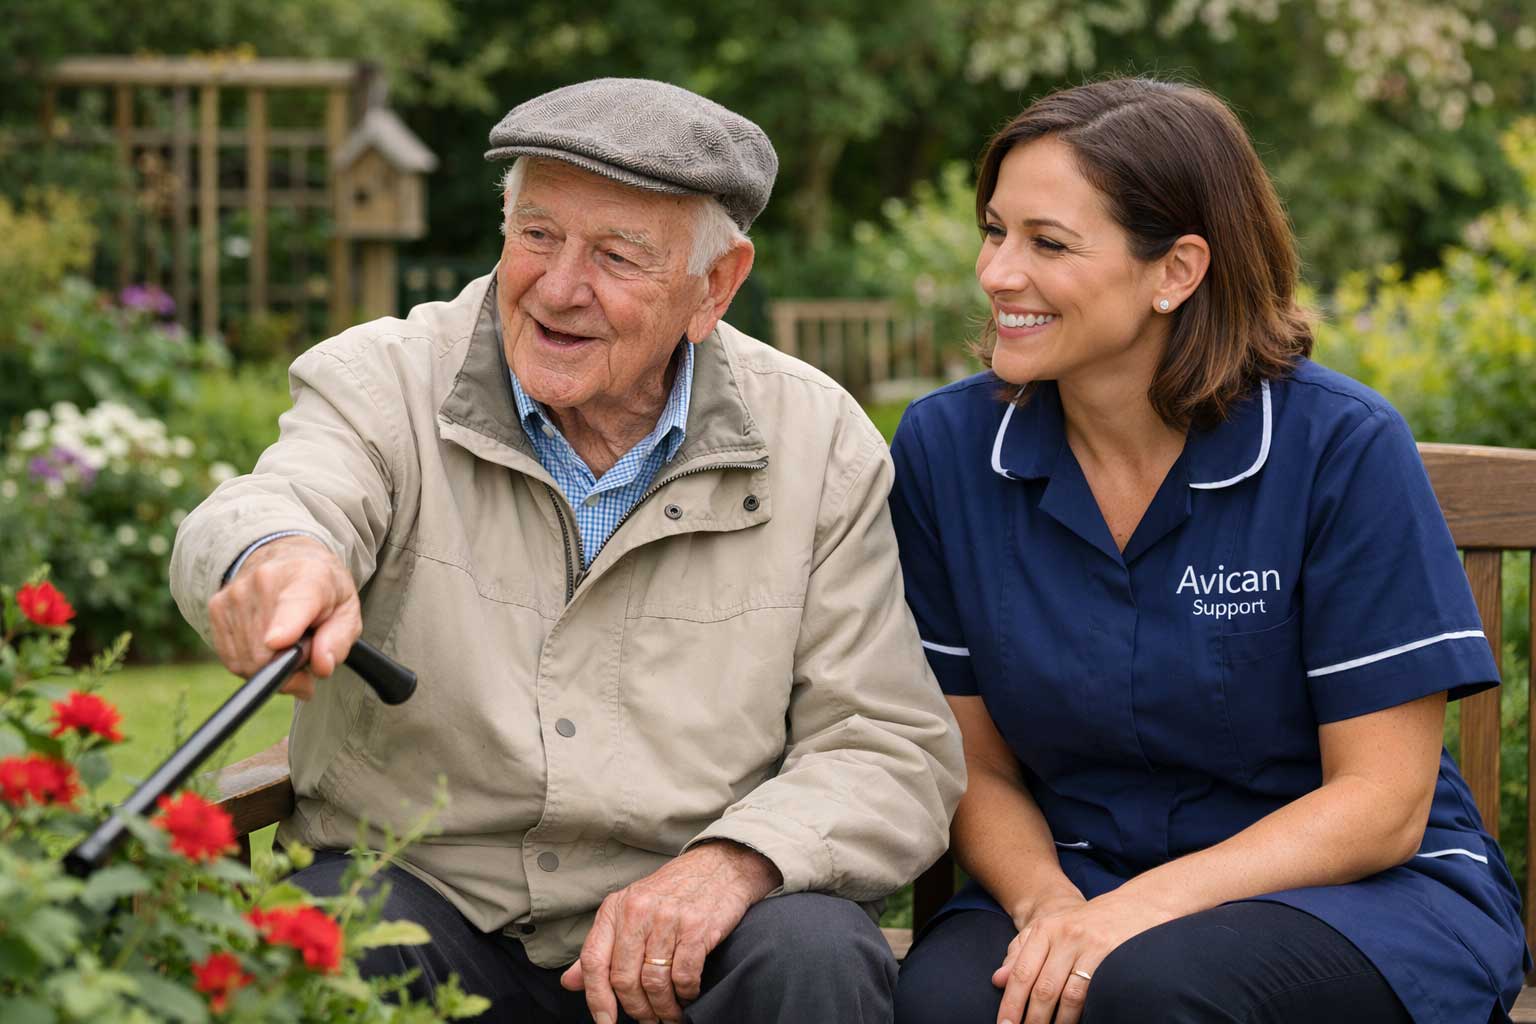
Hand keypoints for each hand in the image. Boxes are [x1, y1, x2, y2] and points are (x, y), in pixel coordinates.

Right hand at [206, 536, 359, 699]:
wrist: (287, 557)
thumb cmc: (322, 589)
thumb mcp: (347, 609)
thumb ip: (339, 639)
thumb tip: (321, 666)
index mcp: (309, 577)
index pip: (294, 604)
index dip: (285, 626)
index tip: (277, 640)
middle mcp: (265, 580)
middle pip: (268, 651)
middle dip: (290, 666)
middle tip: (305, 652)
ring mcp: (235, 593)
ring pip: (249, 660)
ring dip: (270, 665)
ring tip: (287, 643)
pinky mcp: (216, 607)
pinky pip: (233, 659)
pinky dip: (252, 662)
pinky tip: (266, 643)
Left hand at [560, 841, 780, 1023]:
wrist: (720, 865)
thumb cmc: (673, 892)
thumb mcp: (630, 910)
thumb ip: (600, 947)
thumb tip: (570, 982)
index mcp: (615, 908)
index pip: (593, 961)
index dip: (596, 999)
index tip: (605, 1022)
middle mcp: (637, 911)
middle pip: (624, 979)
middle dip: (637, 1010)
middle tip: (649, 1020)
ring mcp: (668, 918)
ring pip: (654, 983)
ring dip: (663, 1008)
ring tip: (670, 1014)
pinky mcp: (697, 927)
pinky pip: (684, 976)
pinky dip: (686, 994)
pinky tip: (689, 994)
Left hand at [993, 888, 1176, 1023]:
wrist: (1131, 906)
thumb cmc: (1081, 924)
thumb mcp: (1047, 930)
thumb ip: (1020, 953)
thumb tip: (997, 981)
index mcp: (1044, 929)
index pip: (1022, 972)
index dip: (1011, 1003)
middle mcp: (1065, 936)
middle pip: (1043, 988)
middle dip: (1031, 1019)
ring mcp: (1090, 947)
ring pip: (1068, 996)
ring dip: (1056, 1023)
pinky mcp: (1113, 958)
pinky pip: (1092, 993)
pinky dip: (1081, 1014)